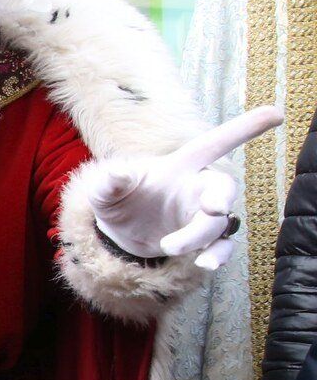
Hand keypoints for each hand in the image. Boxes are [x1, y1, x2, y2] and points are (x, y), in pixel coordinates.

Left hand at [88, 106, 282, 269]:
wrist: (117, 231)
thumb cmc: (117, 199)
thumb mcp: (105, 190)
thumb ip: (109, 182)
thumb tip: (116, 174)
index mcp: (179, 166)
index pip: (213, 143)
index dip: (243, 129)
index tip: (274, 115)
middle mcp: (196, 189)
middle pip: (222, 187)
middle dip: (222, 197)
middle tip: (212, 209)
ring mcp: (200, 215)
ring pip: (219, 222)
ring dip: (203, 235)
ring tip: (172, 247)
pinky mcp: (200, 240)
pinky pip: (220, 246)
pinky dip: (217, 255)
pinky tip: (205, 264)